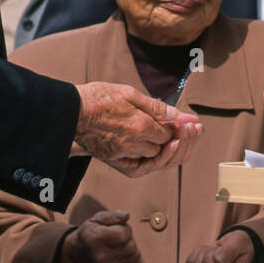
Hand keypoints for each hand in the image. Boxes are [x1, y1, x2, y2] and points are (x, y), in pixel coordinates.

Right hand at [56, 210, 140, 262]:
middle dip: (128, 239)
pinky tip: (120, 254)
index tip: (116, 228)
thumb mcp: (97, 219)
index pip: (123, 234)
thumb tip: (127, 216)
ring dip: (130, 247)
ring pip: (134, 255)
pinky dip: (131, 257)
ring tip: (117, 245)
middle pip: (130, 246)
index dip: (124, 228)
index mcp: (94, 240)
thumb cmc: (91, 233)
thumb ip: (113, 215)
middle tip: (117, 238)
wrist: (80, 254)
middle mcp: (99, 257)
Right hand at [75, 82, 201, 175]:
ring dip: (170, 151)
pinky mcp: (115, 162)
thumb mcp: (128, 94)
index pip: (169, 133)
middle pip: (166, 149)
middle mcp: (134, 144)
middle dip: (181, 140)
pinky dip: (153, 162)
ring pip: (155, 159)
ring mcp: (124, 155)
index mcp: (139, 125)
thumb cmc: (97, 98)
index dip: (181, 128)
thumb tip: (178, 116)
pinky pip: (140, 168)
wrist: (68, 112)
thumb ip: (155, 107)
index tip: (191, 122)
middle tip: (195, 130)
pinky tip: (161, 152)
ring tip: (181, 139)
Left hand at [186, 229, 254, 262]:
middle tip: (217, 248)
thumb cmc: (239, 244)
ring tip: (213, 250)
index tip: (221, 249)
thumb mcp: (239, 242)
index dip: (212, 256)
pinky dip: (196, 255)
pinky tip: (207, 253)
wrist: (237, 246)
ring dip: (201, 253)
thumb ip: (230, 250)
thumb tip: (218, 260)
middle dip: (206, 254)